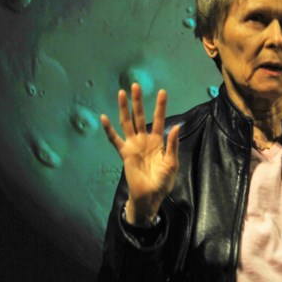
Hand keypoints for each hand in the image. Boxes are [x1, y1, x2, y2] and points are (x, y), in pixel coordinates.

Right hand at [101, 83, 180, 225]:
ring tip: (122, 93)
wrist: (150, 197)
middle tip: (136, 85)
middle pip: (140, 116)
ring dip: (124, 108)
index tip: (163, 92)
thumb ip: (172, 145)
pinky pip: (115, 139)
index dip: (160, 106)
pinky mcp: (124, 153)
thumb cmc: (162, 182)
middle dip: (138, 101)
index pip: (158, 119)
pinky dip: (109, 129)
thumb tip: (176, 126)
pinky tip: (104, 117)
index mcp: (157, 141)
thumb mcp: (172, 163)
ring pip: (127, 123)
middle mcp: (144, 140)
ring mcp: (133, 145)